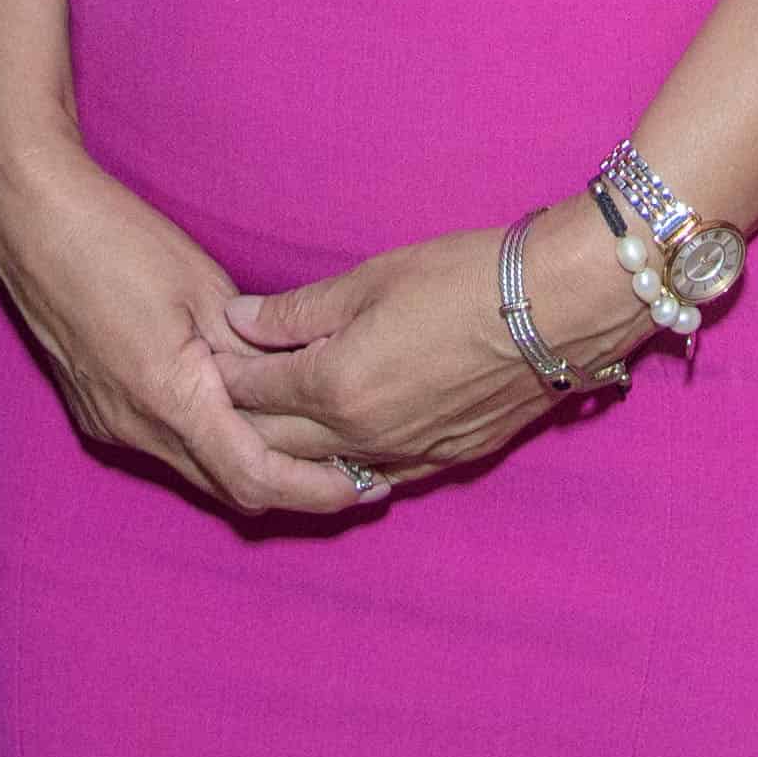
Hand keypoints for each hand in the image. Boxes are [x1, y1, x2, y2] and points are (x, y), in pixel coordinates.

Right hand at [0, 142, 354, 518]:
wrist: (33, 221)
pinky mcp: (96, 412)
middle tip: (353, 473)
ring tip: (311, 447)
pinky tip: (242, 420)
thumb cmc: (119, 240)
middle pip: (228, 489)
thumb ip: (252, 350)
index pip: (253, 479)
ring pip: (197, 472)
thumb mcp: (205, 288)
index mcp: (169, 397)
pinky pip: (166, 449)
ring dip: (250, 468)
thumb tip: (299, 386)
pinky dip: (211, 447)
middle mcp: (135, 427)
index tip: (361, 487)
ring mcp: (109, 424)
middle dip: (292, 488)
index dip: (313, 491)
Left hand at [214, 213, 626, 487]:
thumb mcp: (371, 278)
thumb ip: (298, 311)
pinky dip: (346, 467)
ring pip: (323, 471)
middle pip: (274, 443)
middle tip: (215, 399)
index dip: (219, 375)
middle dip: (238, 421)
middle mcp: (361, 434)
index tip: (199, 359)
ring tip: (266, 431)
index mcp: (334, 386)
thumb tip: (238, 322)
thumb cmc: (464, 279)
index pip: (251, 392)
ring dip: (289, 454)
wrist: (558, 309)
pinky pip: (377, 478)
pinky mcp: (444, 461)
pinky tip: (338, 455)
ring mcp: (404, 455)